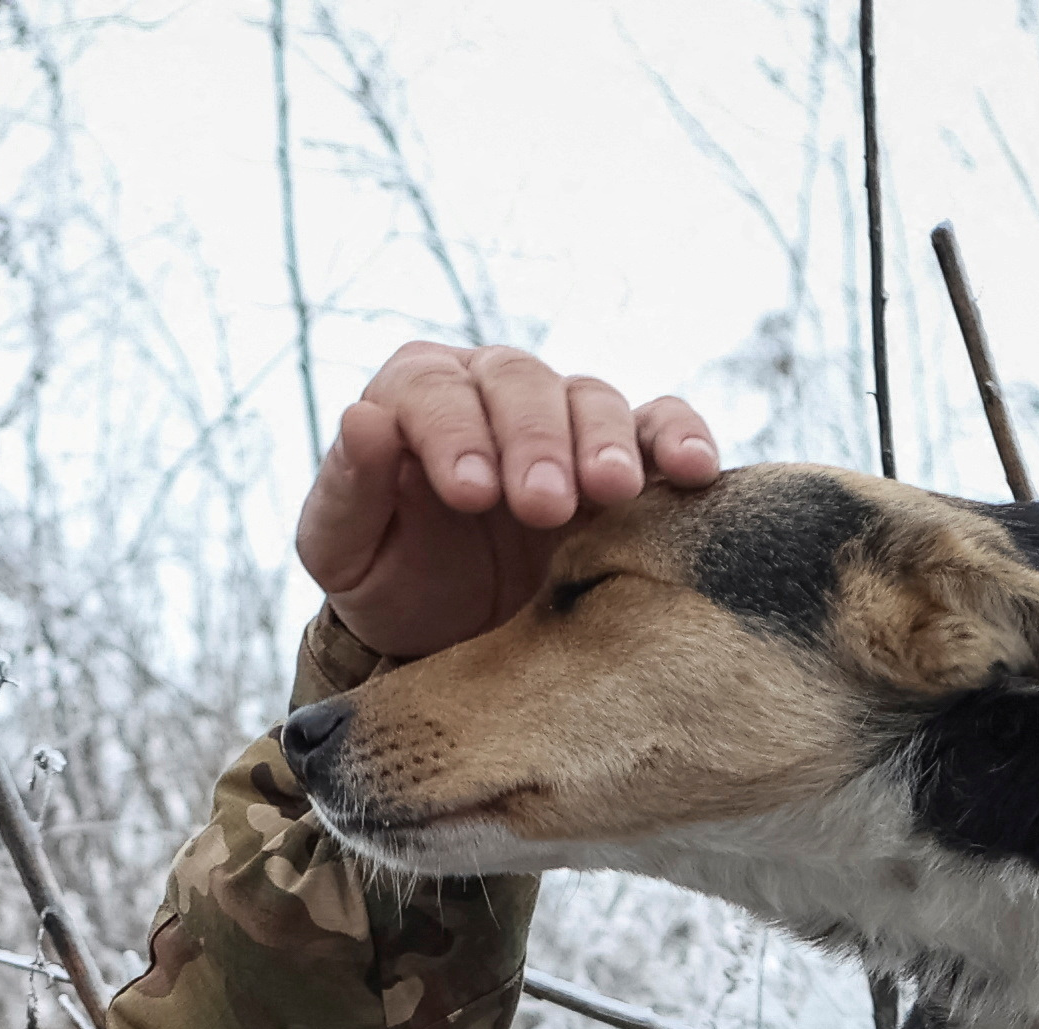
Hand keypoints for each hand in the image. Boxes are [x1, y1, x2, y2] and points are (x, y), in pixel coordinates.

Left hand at [296, 344, 720, 657]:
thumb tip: (362, 419)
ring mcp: (561, 420)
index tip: (469, 493)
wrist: (445, 636)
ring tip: (614, 492)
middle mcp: (490, 391)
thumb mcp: (345, 551)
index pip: (433, 389)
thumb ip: (349, 488)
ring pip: (591, 398)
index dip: (453, 432)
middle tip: (543, 505)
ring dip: (604, 442)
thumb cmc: (388, 582)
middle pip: (520, 383)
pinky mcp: (618, 457)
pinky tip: (693, 469)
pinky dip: (679, 437)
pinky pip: (659, 424)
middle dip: (534, 442)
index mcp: (415, 396)